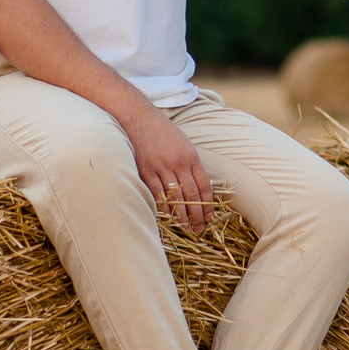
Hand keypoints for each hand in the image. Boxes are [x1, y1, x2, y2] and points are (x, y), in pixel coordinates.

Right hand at [127, 106, 214, 232]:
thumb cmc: (163, 132)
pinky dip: (163, 209)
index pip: (204, 186)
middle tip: (199, 230)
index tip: (209, 217)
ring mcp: (161, 168)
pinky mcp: (146, 172)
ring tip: (185, 229)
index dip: (207, 205)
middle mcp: (178, 164)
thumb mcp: (185, 144)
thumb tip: (197, 187)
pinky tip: (167, 219)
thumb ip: (191, 165)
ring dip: (181, 216)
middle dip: (196, 215)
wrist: (139, 119)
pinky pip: (156, 195)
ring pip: (175, 198)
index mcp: (191, 157)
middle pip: (191, 195)